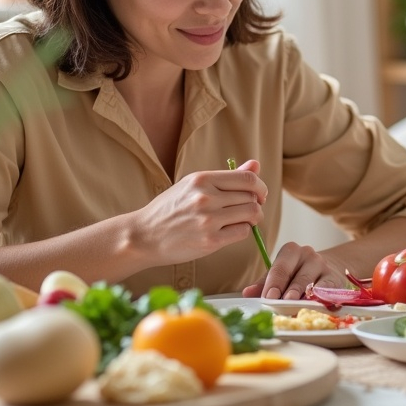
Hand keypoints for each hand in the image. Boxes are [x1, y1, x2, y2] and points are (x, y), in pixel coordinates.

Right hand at [132, 159, 267, 266]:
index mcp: (203, 179)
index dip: (260, 186)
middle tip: (248, 211)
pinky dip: (242, 231)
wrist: (144, 235)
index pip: (248, 178)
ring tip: (242, 221)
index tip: (259, 194)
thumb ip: (226, 176)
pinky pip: (242, 232)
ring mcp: (208, 220)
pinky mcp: (210, 241)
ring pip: (252, 214)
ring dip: (253, 219)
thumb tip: (256, 165)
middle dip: (256, 204)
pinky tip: (231, 231)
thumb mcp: (193, 185)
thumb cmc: (170, 209)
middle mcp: (206, 197)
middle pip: (252, 197)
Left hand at [241, 243, 347, 299]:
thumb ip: (263, 284)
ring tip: (298, 310)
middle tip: (283, 304)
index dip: (274, 284)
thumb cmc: (295, 273)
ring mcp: (324, 266)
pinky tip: (318, 309)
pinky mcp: (335, 280)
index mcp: (290, 251)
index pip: (280, 268)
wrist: (322, 270)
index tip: (268, 298)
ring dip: (306, 299)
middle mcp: (308, 255)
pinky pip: (329, 292)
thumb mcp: (278, 275)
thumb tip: (247, 293)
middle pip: (298, 276)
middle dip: (290, 292)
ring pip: (314, 285)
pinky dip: (323, 301)